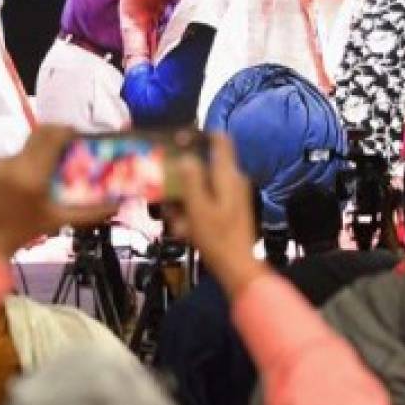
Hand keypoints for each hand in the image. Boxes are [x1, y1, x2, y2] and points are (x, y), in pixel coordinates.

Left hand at [0, 126, 114, 258]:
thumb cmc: (24, 232)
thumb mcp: (60, 221)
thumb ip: (91, 212)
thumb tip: (118, 202)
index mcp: (32, 177)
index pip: (53, 136)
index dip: (68, 131)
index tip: (78, 138)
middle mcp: (12, 164)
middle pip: (39, 135)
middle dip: (56, 137)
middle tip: (67, 149)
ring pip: (25, 149)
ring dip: (37, 157)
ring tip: (41, 177)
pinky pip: (8, 159)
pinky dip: (19, 167)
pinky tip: (19, 185)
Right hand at [170, 133, 265, 298]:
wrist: (237, 268)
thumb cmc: (218, 238)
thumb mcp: (198, 207)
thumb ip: (192, 179)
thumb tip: (186, 156)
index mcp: (228, 175)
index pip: (219, 140)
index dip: (198, 135)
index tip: (177, 141)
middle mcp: (232, 181)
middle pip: (202, 166)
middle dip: (181, 179)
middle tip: (166, 195)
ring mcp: (231, 196)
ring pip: (200, 186)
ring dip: (183, 200)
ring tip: (176, 221)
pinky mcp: (227, 210)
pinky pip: (205, 202)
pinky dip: (192, 212)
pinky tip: (184, 229)